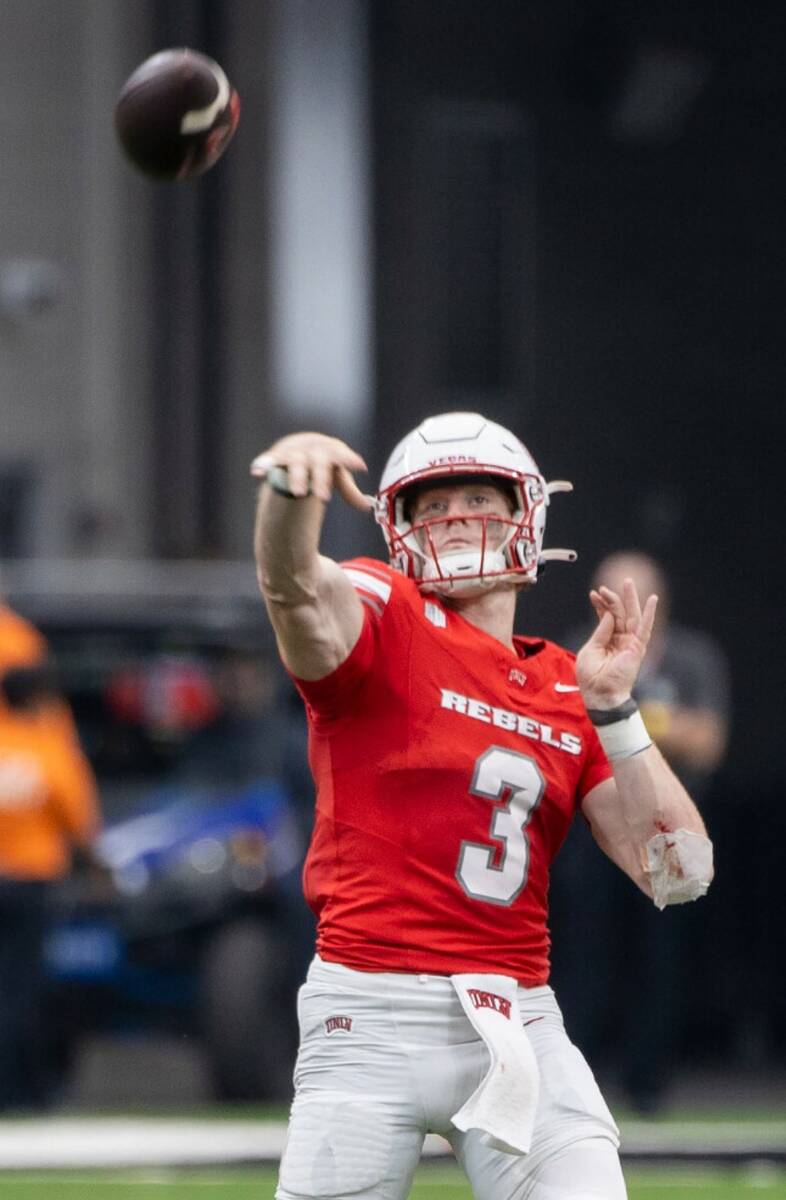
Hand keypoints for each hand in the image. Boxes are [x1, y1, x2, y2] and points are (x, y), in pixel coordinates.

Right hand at [250, 432, 371, 511]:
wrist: (301, 446)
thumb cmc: (323, 464)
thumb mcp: (337, 475)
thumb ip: (349, 490)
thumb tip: (366, 507)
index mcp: (330, 449)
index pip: (340, 453)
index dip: (349, 459)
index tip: (360, 466)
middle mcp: (311, 447)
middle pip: (318, 461)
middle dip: (320, 479)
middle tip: (324, 498)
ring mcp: (293, 451)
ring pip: (295, 463)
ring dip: (297, 478)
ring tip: (298, 493)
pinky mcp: (275, 457)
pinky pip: (269, 461)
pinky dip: (263, 465)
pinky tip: (257, 472)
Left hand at [575, 578, 657, 709]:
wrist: (600, 695)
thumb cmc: (592, 677)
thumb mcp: (590, 650)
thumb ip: (600, 632)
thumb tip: (607, 614)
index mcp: (608, 641)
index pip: (607, 617)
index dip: (601, 605)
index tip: (593, 594)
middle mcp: (620, 640)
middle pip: (620, 614)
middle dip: (614, 598)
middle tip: (608, 585)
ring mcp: (630, 644)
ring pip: (632, 617)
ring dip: (630, 600)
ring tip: (627, 583)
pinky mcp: (637, 648)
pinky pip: (645, 629)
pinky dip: (649, 614)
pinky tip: (652, 600)